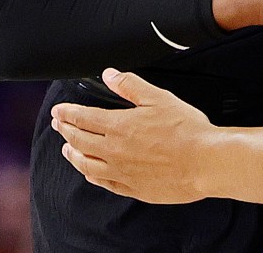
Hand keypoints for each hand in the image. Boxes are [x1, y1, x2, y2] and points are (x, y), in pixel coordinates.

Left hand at [52, 69, 212, 204]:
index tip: (59, 110)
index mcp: (119, 127)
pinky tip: (90, 173)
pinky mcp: (132, 187)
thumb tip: (111, 75)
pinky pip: (103, 182)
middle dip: (66, 130)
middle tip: (59, 124)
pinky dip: (91, 175)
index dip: (68, 113)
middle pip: (79, 140)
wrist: (203, 162)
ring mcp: (120, 172)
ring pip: (86, 164)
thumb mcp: (160, 98)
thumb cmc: (186, 130)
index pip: (84, 118)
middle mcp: (113, 151)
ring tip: (66, 149)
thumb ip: (132, 86)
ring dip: (73, 154)